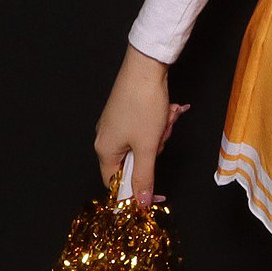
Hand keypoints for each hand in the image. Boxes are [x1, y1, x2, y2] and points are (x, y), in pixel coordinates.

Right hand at [93, 44, 189, 205]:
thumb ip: (144, 177)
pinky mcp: (125, 112)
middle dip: (153, 152)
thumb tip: (140, 203)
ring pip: (141, 145)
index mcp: (104, 150)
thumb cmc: (143, 105)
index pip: (116, 184)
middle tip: (162, 137)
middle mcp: (105, 138)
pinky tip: (167, 111)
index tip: (155, 194)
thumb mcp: (148, 147)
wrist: (146, 66)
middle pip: (132, 163)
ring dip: (159, 135)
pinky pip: (143, 129)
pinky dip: (157, 124)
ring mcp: (115, 124)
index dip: (136, 191)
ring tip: (166, 119)